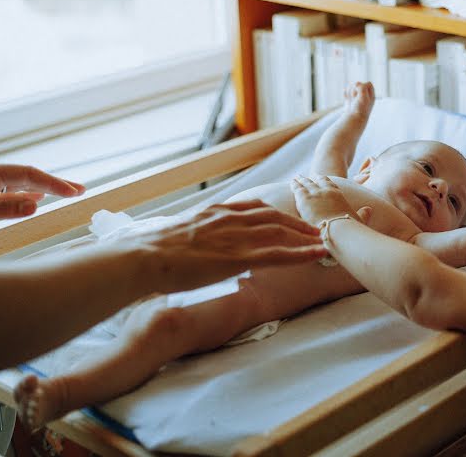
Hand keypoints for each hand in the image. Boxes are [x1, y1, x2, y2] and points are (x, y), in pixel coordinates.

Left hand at [0, 162, 84, 219]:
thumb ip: (1, 208)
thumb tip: (34, 207)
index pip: (29, 175)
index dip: (53, 183)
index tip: (72, 192)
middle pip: (31, 177)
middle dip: (56, 183)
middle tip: (80, 190)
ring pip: (22, 184)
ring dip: (45, 189)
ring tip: (66, 193)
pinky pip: (10, 191)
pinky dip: (26, 195)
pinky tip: (36, 198)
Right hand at [138, 200, 328, 292]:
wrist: (143, 257)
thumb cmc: (153, 252)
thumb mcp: (179, 235)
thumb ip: (196, 237)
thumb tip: (197, 247)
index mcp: (216, 212)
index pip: (254, 207)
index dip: (274, 212)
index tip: (288, 215)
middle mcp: (230, 219)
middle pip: (273, 216)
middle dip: (296, 221)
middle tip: (314, 227)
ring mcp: (235, 237)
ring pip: (280, 232)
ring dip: (304, 235)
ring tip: (323, 240)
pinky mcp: (237, 258)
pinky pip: (278, 255)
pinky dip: (301, 254)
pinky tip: (317, 254)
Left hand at [291, 175, 370, 226]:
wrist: (338, 231)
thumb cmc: (350, 228)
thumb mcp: (359, 220)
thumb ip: (364, 214)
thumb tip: (369, 210)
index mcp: (338, 195)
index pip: (330, 184)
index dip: (325, 181)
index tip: (321, 177)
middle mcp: (326, 191)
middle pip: (316, 182)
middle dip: (311, 179)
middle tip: (305, 176)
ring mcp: (314, 194)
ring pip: (306, 183)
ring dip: (302, 180)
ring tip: (297, 177)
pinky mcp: (303, 200)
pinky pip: (297, 188)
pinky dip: (295, 184)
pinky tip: (292, 182)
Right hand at [344, 81, 374, 119]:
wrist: (353, 119)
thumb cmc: (360, 109)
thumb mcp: (364, 98)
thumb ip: (362, 88)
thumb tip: (357, 83)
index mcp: (371, 95)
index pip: (368, 84)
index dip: (363, 86)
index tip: (360, 92)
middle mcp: (365, 95)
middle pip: (359, 84)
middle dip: (355, 89)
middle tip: (355, 97)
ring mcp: (357, 97)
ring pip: (352, 86)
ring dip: (350, 91)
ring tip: (352, 99)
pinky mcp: (350, 99)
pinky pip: (346, 91)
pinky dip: (345, 94)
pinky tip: (348, 100)